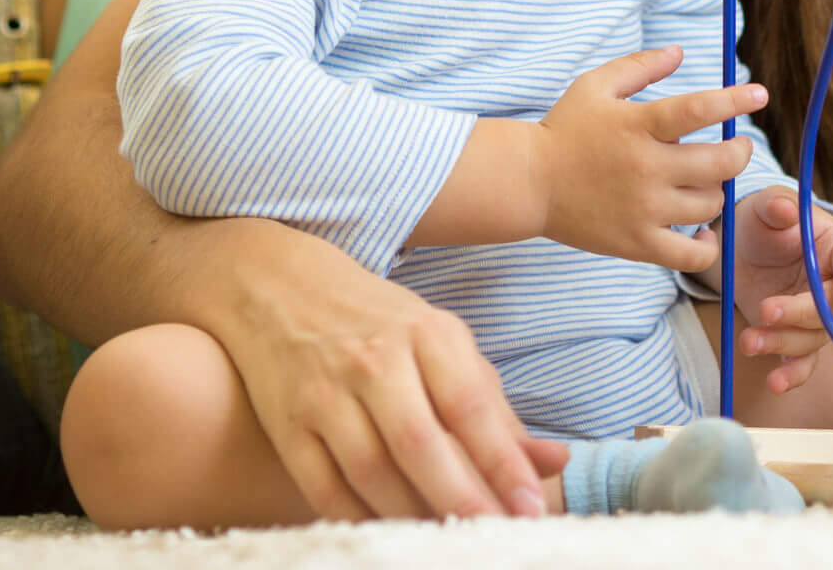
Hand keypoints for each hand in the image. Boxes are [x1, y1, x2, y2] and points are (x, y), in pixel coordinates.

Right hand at [206, 219, 570, 519]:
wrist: (277, 288)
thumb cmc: (378, 323)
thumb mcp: (441, 345)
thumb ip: (494, 407)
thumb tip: (554, 461)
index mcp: (426, 333)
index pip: (470, 405)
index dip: (502, 462)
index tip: (529, 509)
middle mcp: (375, 360)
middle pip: (420, 444)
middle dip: (462, 500)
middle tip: (493, 538)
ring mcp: (326, 392)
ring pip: (372, 472)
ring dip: (413, 517)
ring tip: (447, 544)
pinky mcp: (288, 424)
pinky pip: (326, 487)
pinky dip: (360, 519)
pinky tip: (390, 535)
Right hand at [537, 46, 762, 273]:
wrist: (528, 183)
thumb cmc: (564, 129)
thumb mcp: (595, 86)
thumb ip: (639, 66)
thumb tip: (679, 52)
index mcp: (638, 125)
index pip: (699, 109)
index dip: (734, 100)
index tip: (759, 94)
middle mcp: (646, 167)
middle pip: (720, 162)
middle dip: (739, 151)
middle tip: (736, 146)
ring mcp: (643, 209)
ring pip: (710, 203)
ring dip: (717, 190)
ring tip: (704, 182)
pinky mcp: (637, 243)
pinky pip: (690, 255)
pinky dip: (706, 246)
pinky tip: (702, 232)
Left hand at [702, 187, 832, 395]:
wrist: (742, 246)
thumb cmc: (764, 220)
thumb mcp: (766, 206)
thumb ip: (775, 206)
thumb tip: (784, 209)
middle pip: (831, 310)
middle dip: (800, 314)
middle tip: (767, 311)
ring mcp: (813, 316)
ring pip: (811, 339)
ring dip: (782, 343)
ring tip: (749, 340)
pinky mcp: (792, 336)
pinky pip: (800, 361)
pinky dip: (790, 375)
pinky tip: (775, 383)